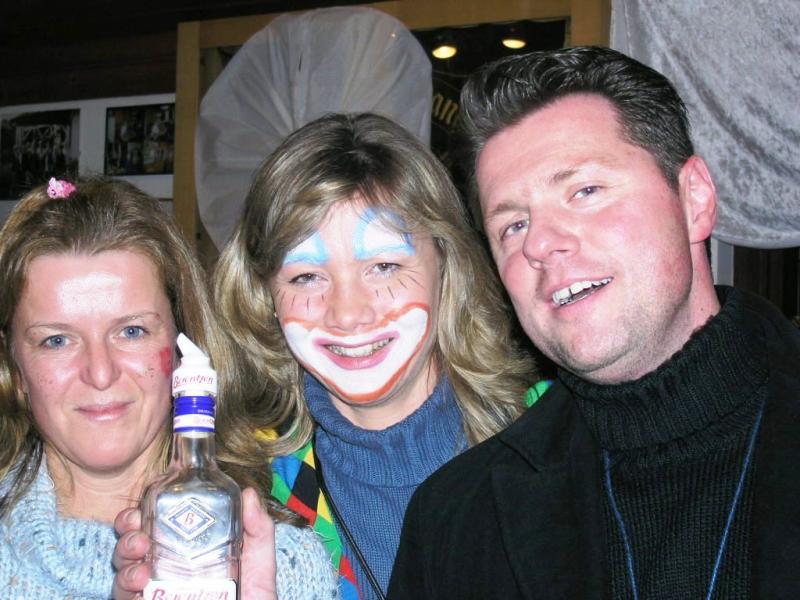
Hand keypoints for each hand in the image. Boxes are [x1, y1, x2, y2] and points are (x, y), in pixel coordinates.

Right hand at [111, 488, 276, 599]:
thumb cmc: (253, 594)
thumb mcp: (258, 560)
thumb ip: (258, 528)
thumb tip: (248, 494)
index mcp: (186, 546)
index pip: (157, 520)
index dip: (146, 507)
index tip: (148, 498)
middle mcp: (164, 566)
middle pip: (132, 541)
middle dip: (127, 529)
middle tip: (137, 529)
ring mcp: (155, 590)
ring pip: (123, 570)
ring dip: (125, 561)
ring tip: (141, 567)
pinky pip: (127, 599)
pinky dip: (128, 591)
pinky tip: (141, 587)